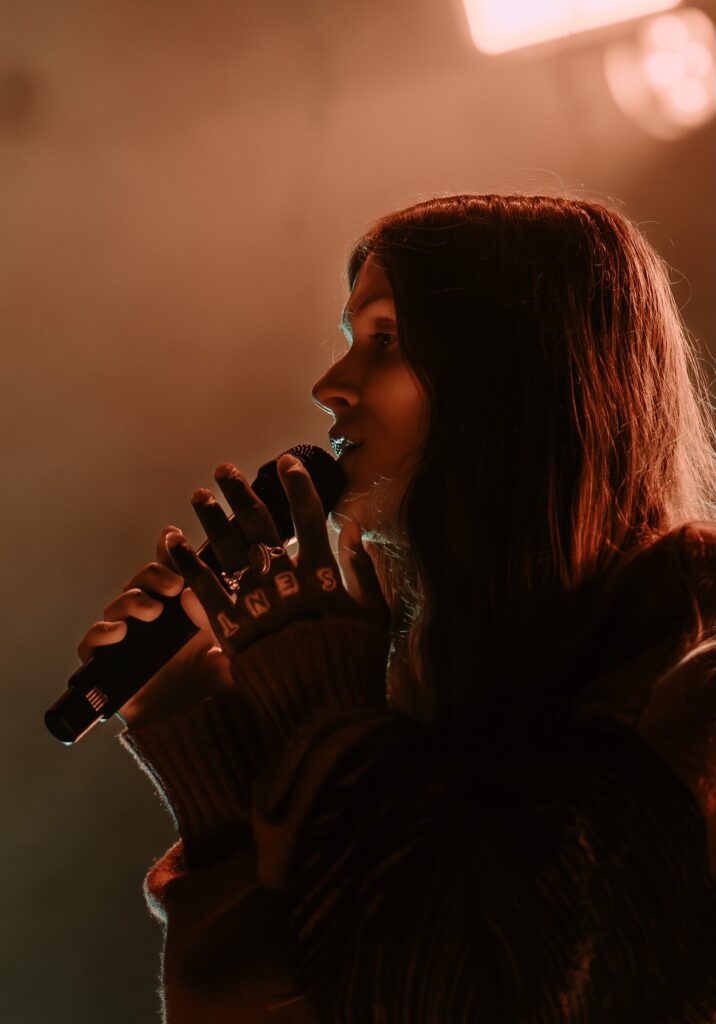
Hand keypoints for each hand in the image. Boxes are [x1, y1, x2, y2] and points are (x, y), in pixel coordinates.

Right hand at [77, 525, 233, 727]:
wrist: (212, 732)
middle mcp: (159, 626)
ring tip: (152, 611)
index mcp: (188, 613)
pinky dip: (100, 632)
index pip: (171, 572)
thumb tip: (191, 586)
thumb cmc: (228, 689)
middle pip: (141, 584)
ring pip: (117, 608)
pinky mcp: (112, 672)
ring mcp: (133, 647)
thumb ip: (216, 612)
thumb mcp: (234, 643)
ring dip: (131, 601)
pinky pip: (92, 645)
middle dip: (152, 574)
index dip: (168, 552)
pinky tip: (119, 633)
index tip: (172, 536)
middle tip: (173, 585)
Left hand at [164, 453, 388, 665]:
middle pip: (259, 526)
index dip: (298, 487)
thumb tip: (353, 526)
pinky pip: (204, 588)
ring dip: (211, 519)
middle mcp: (284, 580)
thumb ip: (362, 570)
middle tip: (224, 470)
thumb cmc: (354, 664)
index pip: (308, 518)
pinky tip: (171, 540)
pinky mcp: (231, 628)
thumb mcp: (373, 616)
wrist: (323, 712)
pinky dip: (186, 562)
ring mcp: (256, 602)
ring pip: (227, 549)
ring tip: (198, 495)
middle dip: (241, 494)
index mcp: (321, 574)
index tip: (286, 463)